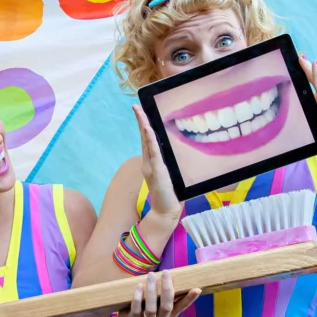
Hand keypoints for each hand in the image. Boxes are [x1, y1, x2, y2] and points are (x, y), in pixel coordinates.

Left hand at [116, 271, 200, 316]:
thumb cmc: (147, 305)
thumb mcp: (158, 300)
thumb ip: (165, 292)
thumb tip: (172, 274)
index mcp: (170, 313)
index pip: (182, 306)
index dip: (189, 299)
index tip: (197, 289)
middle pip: (167, 306)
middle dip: (167, 289)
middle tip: (166, 272)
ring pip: (151, 308)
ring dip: (152, 291)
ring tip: (151, 276)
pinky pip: (137, 309)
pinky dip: (138, 297)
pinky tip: (139, 286)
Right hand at [133, 105, 181, 221]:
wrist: (167, 209)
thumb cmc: (171, 193)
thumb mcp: (172, 174)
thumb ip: (171, 164)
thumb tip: (180, 151)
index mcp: (152, 161)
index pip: (148, 140)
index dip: (143, 125)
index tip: (140, 111)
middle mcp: (148, 161)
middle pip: (144, 137)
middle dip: (140, 121)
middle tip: (136, 107)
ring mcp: (151, 165)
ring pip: (147, 142)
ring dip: (143, 127)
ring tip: (141, 114)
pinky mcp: (156, 170)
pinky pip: (153, 152)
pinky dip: (149, 140)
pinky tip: (147, 130)